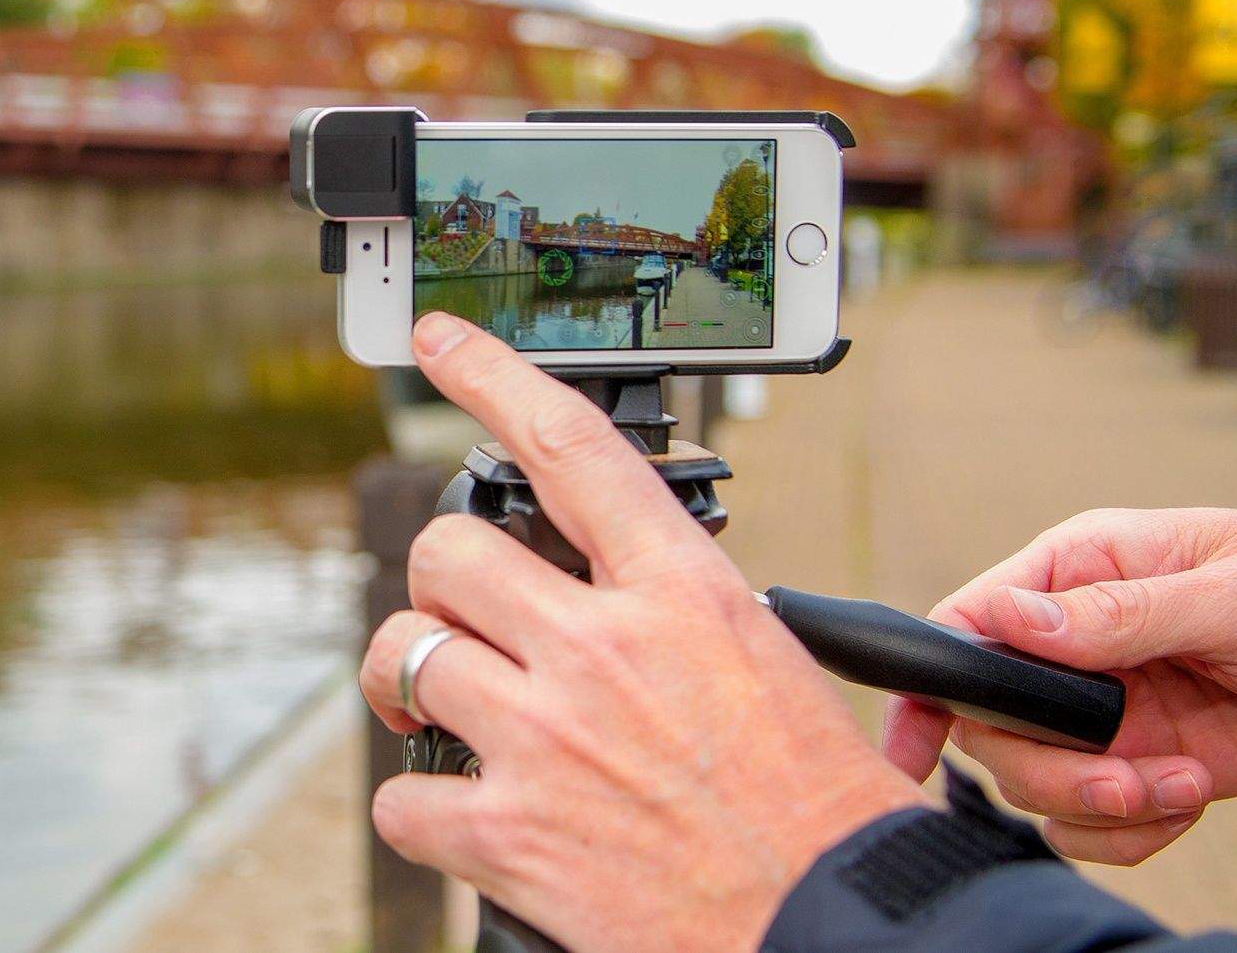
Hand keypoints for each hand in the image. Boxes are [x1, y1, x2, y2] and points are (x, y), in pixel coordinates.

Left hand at [359, 313, 927, 951]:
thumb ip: (679, 615)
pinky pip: (402, 798)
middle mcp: (603, 650)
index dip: (491, 375)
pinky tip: (461, 814)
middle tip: (462, 616)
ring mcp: (547, 739)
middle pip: (451, 550)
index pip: (570, 446)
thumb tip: (621, 599)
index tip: (440, 343)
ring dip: (408, 676)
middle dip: (442, 581)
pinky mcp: (510, 836)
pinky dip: (419, 809)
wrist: (834, 929)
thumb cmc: (820, 812)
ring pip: (405, 651)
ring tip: (432, 703)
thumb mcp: (772, 668)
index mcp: (682, 595)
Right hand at [884, 507, 1236, 864]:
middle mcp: (1072, 644)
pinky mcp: (1134, 763)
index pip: (970, 622)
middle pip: (992, 723)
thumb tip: (1014, 620)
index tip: (910, 743)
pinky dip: (1129, 833)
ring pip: (1033, 780)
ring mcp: (1099, 710)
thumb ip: (1118, 609)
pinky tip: (1185, 799)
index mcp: (1076, 572)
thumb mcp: (1227, 591)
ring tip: (1179, 786)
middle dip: (1049, 768)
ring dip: (1102, 804)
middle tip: (1122, 784)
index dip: (927, 680)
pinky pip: (1087, 821)